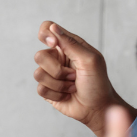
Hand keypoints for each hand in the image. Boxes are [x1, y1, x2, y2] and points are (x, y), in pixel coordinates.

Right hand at [34, 21, 134, 136]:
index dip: (46, 35)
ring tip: (72, 86)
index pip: (48, 29)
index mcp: (68, 46)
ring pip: (38, 74)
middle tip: (74, 75)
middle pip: (39, 56)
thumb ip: (71, 43)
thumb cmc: (98, 83)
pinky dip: (56, 94)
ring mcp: (51, 74)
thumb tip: (53, 27)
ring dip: (59, 84)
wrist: (97, 108)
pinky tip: (66, 95)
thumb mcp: (89, 59)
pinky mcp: (47, 90)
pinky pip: (40, 89)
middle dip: (57, 69)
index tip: (54, 45)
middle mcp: (57, 58)